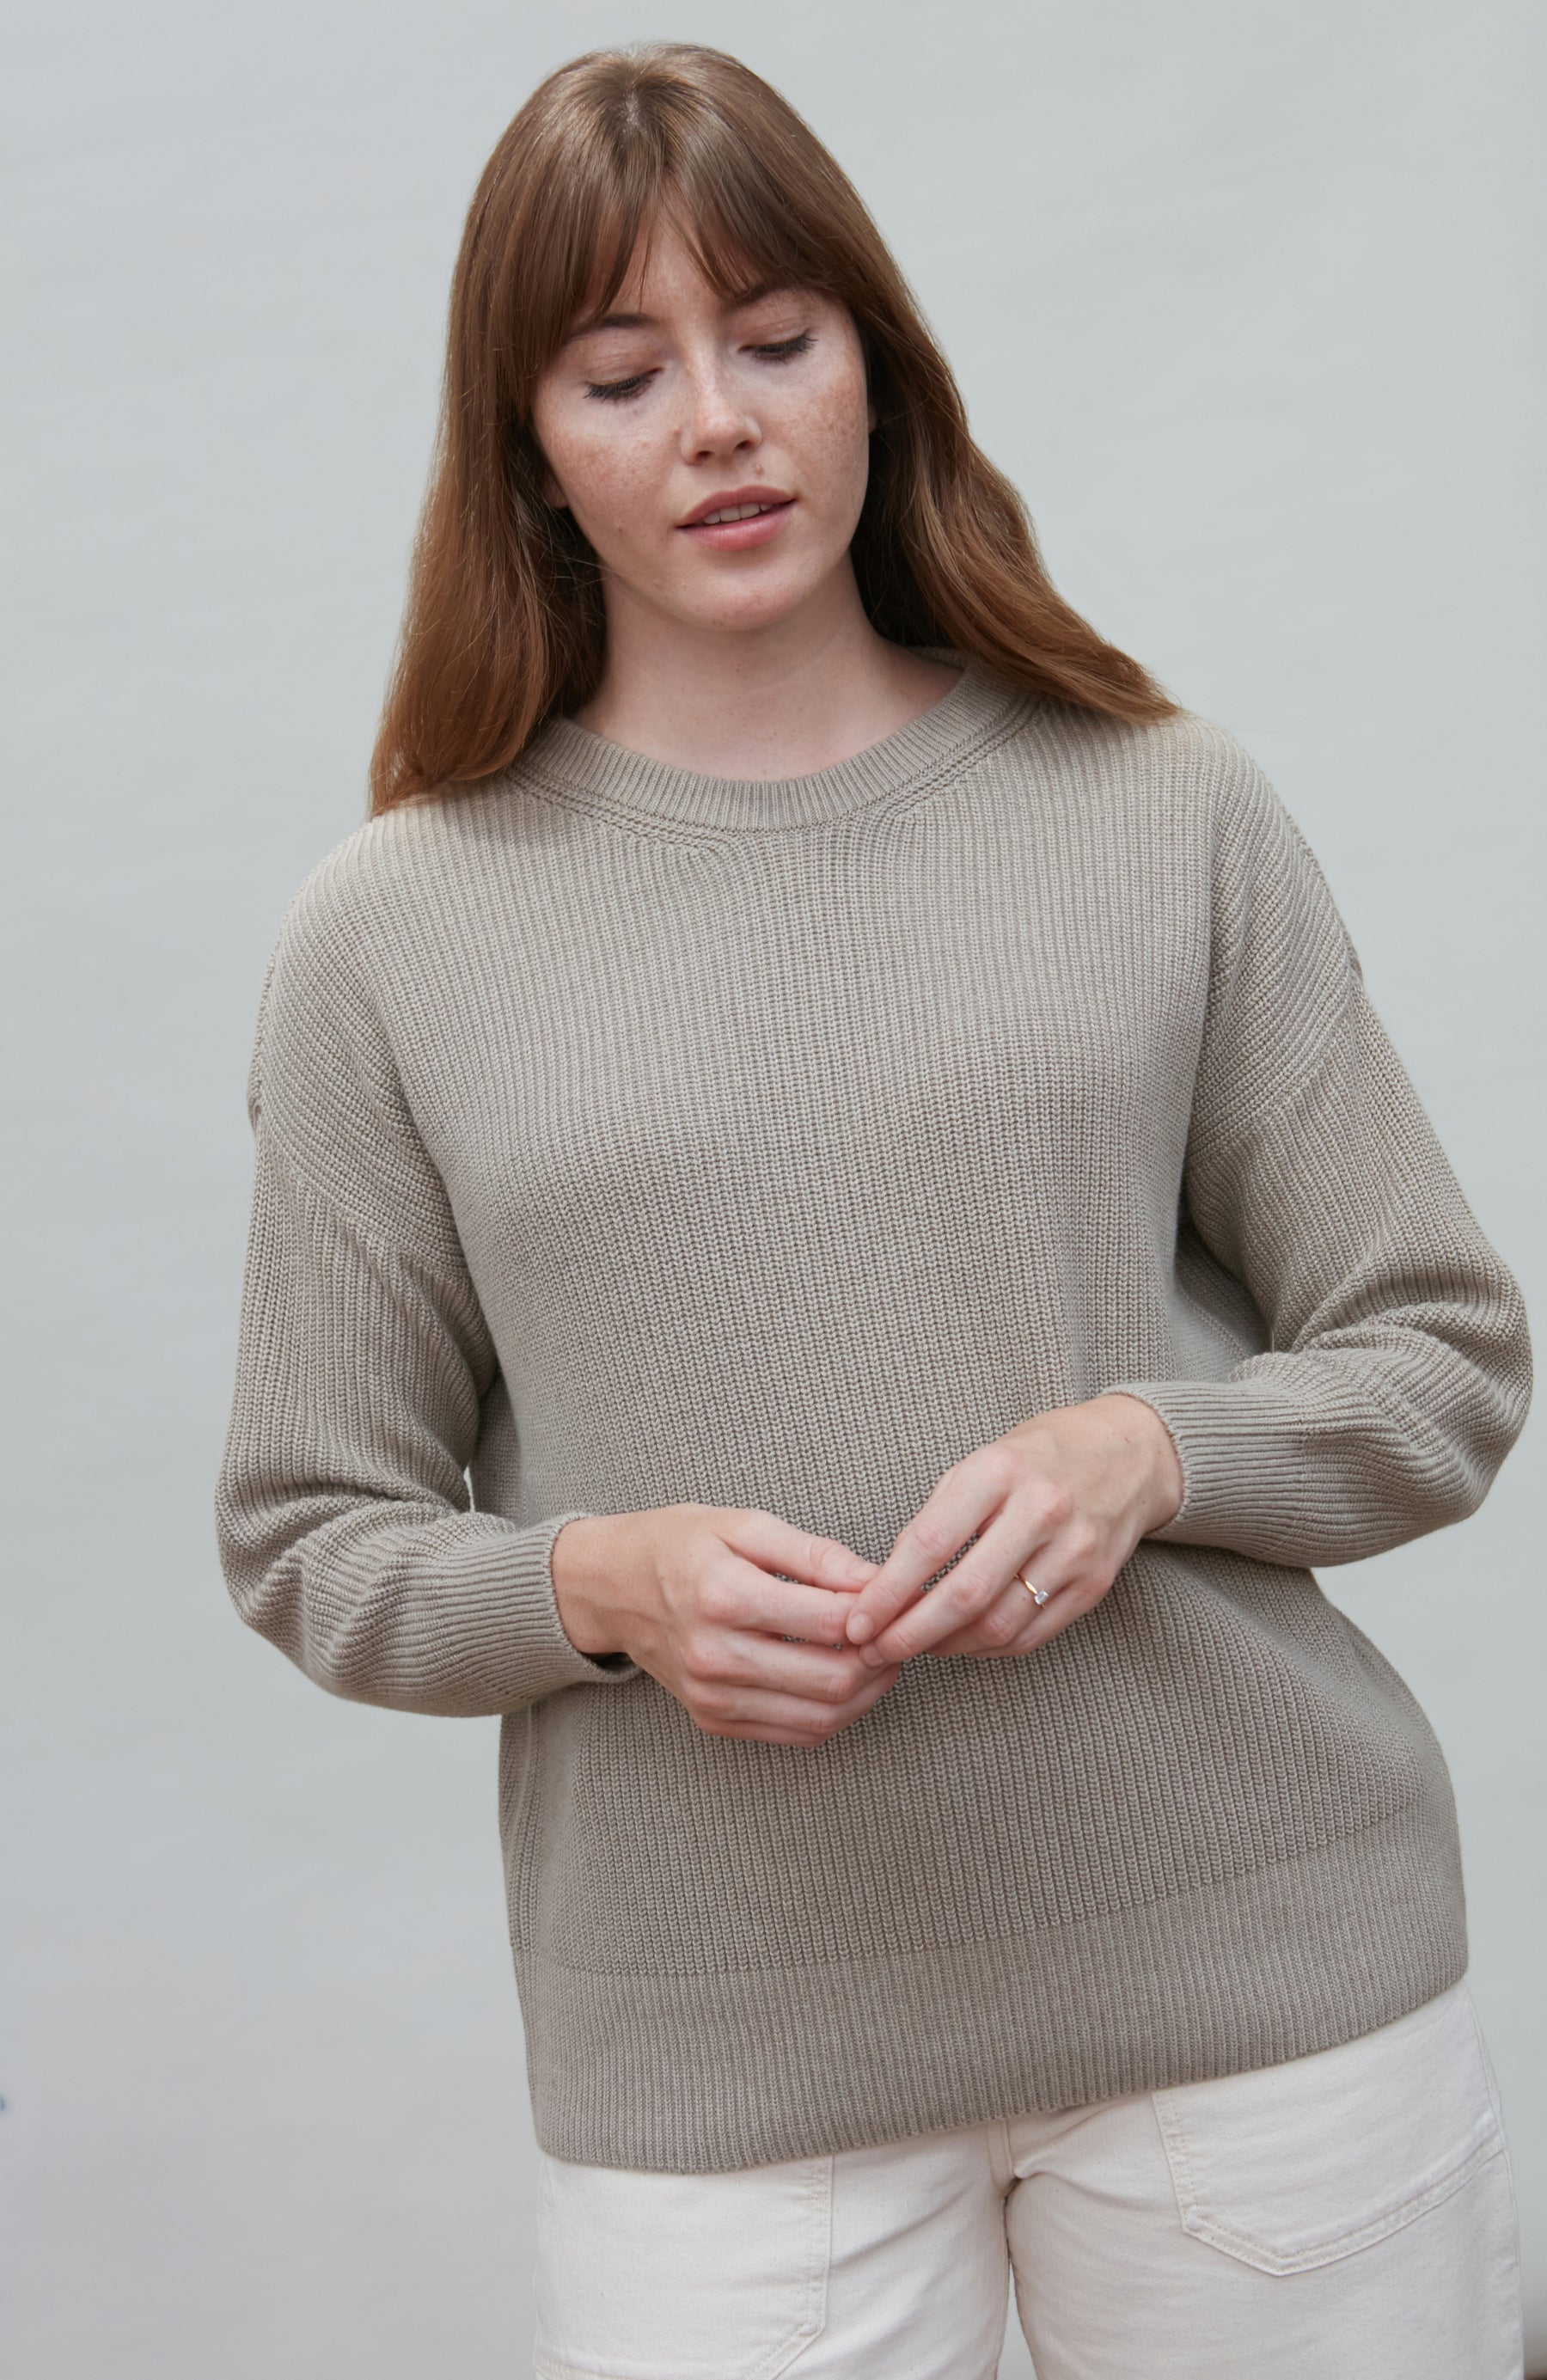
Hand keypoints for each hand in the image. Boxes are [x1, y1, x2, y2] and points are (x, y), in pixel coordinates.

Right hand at [552, 1503, 899, 1748]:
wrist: (612, 1587)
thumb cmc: (680, 1545)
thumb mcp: (744, 1525)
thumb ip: (815, 1554)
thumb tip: (876, 1580)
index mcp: (724, 1596)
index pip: (830, 1621)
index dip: (877, 1613)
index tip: (893, 1598)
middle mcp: (715, 1655)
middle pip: (833, 1679)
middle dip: (881, 1659)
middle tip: (896, 1631)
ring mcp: (712, 1696)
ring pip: (822, 1717)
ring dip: (867, 1692)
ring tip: (878, 1656)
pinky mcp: (713, 1720)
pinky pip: (796, 1734)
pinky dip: (834, 1713)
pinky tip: (844, 1681)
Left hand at [842, 1394, 1183, 1667]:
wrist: (1128, 1455)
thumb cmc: (1037, 1458)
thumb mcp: (978, 1464)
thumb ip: (935, 1520)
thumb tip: (887, 1584)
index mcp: (1000, 1472)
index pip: (931, 1545)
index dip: (888, 1592)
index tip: (856, 1622)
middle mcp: (1042, 1512)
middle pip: (965, 1595)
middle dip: (911, 1634)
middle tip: (875, 1651)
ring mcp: (1074, 1552)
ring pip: (998, 1625)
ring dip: (947, 1647)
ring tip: (916, 1646)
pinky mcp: (1094, 1585)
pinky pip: (1030, 1636)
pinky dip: (988, 1648)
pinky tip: (962, 1642)